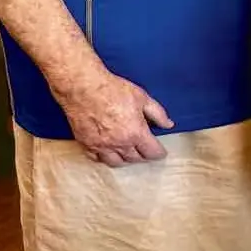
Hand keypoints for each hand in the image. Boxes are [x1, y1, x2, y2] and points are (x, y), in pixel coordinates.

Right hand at [54, 71, 172, 166]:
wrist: (83, 87)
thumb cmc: (112, 90)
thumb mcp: (142, 98)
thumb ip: (158, 113)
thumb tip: (168, 124)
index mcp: (136, 133)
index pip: (152, 152)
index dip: (159, 153)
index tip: (160, 151)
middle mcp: (119, 143)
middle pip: (135, 159)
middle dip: (143, 155)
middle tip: (145, 150)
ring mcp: (101, 146)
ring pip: (116, 163)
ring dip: (125, 159)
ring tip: (129, 153)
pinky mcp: (85, 144)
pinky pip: (97, 159)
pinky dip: (104, 158)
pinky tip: (108, 152)